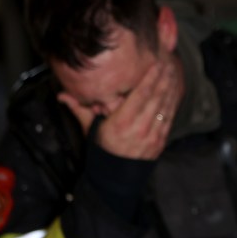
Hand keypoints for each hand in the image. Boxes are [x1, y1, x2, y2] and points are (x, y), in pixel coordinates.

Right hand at [58, 59, 179, 159]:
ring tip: (174, 72)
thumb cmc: (103, 148)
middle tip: (170, 61)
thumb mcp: (90, 129)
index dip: (151, 77)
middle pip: (156, 97)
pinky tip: (175, 91)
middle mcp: (140, 128)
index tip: (157, 63)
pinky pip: (169, 118)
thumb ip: (79, 109)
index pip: (141, 94)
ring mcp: (152, 135)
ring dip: (171, 88)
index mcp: (122, 122)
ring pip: (165, 106)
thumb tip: (61, 95)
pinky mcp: (160, 141)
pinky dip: (173, 103)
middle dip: (164, 78)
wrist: (116, 176)